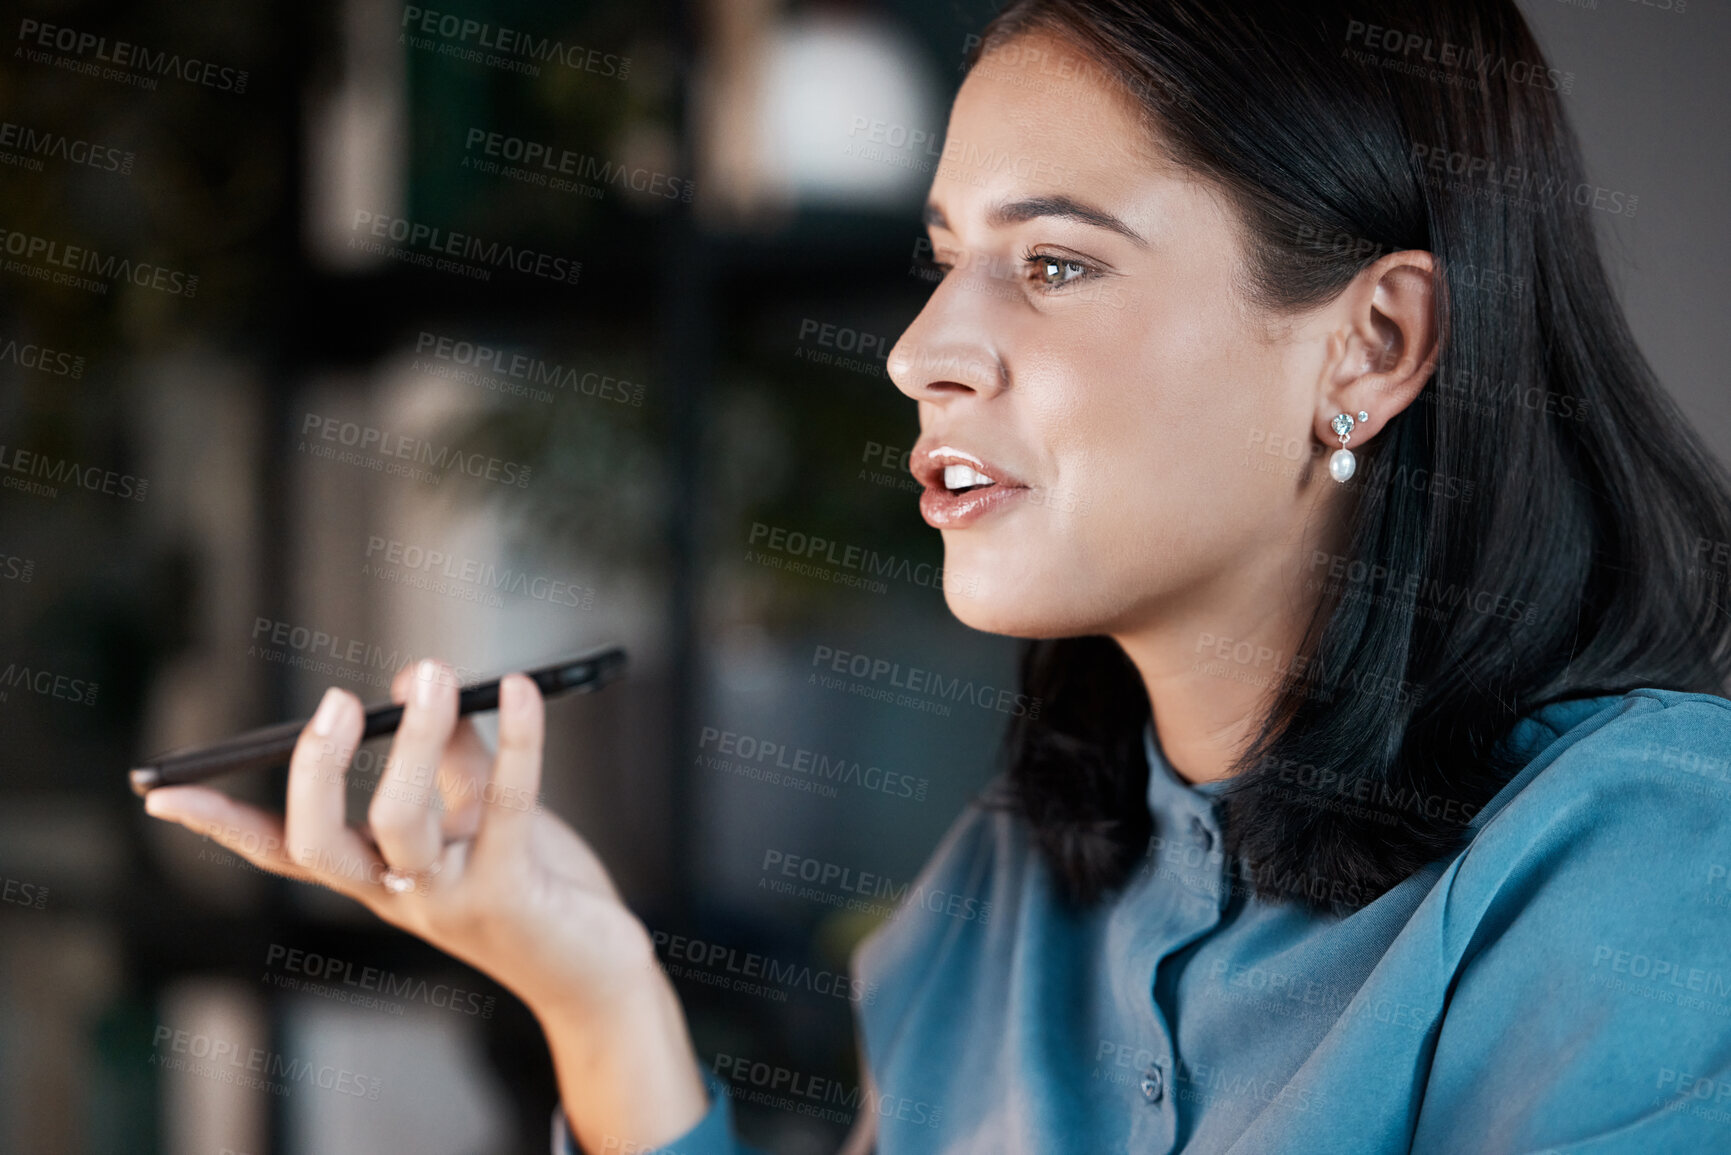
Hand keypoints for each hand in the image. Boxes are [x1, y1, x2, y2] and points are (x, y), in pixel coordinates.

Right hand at [142, 658, 707, 1150]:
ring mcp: (448, 900)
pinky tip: (521, 690)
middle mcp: (397, 895)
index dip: (220, 825)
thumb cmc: (532, 881)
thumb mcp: (478, 809)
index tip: (163, 794)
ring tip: (431, 674)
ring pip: (400, 823)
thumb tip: (412, 678)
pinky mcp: (510, 894)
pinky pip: (506, 807)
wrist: (595, 964)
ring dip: (413, 739)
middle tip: (335, 702)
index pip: (282, 852)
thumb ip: (448, 750)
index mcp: (376, 875)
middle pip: (320, 843)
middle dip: (315, 770)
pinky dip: (517, 740)